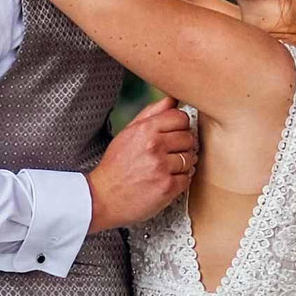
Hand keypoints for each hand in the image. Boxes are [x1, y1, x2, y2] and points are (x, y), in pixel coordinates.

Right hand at [86, 96, 196, 233]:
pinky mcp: (167, 188)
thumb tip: (173, 98)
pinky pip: (188, 178)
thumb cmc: (117, 163)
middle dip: (183, 144)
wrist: (104, 196)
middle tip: (172, 151)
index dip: (180, 125)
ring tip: (169, 166)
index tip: (176, 132)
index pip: (180, 117)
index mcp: (145, 129)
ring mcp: (162, 167)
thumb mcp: (129, 131)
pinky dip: (181, 179)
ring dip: (183, 163)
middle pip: (188, 137)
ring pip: (190, 158)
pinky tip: (168, 178)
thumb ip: (152, 113)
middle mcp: (155, 146)